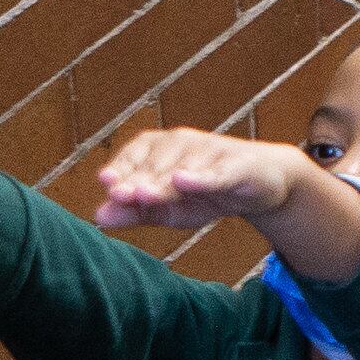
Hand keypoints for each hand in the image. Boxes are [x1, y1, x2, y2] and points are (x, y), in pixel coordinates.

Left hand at [89, 129, 314, 230]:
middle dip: (137, 179)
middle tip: (119, 194)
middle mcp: (184, 143)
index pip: (137, 154)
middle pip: (157, 164)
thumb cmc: (208, 194)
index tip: (107, 182)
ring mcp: (212, 153)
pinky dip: (200, 177)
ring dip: (162, 180)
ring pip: (183, 167)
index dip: (122, 166)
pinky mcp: (237, 167)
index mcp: (162, 149)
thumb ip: (134, 212)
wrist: (262, 187)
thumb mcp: (170, 209)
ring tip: (143, 193)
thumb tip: (97, 216)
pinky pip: (217, 172)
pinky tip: (184, 181)